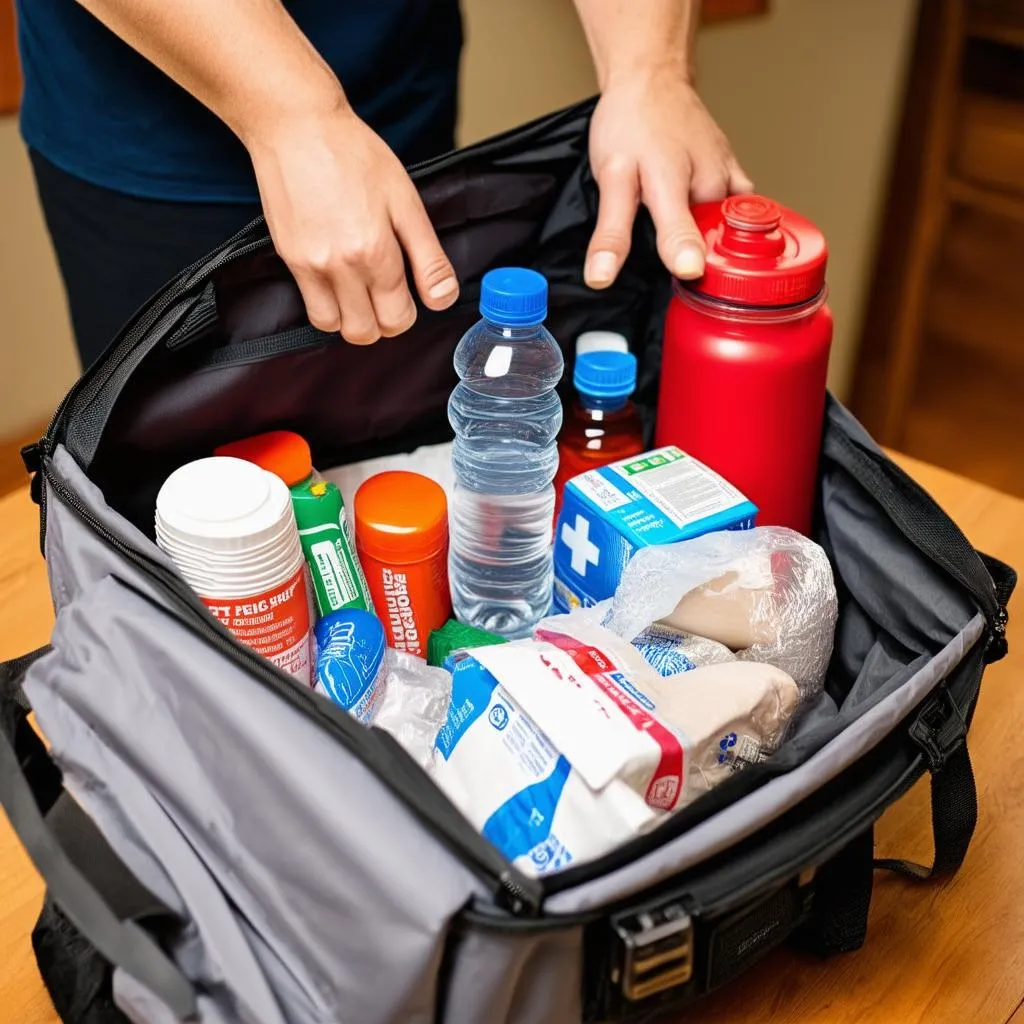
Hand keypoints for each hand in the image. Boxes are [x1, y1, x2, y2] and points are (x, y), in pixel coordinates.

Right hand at [247, 99, 458, 344]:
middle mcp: (340, 266)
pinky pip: (310, 308)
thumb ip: (427, 257)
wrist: (298, 127)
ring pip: (334, 327)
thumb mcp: (406, 202)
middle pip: (365, 333)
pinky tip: (337, 279)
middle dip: (381, 322)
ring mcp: (310, 265)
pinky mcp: (289, 259)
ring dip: (352, 319)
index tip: (406, 294)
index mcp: (376, 252)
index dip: (407, 314)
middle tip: (385, 295)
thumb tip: (442, 299)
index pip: (397, 319)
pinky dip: (328, 305)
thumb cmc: (355, 154)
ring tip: (359, 291)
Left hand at [584, 67, 752, 288]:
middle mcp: (711, 182)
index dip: (688, 266)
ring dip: (706, 234)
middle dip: (688, 254)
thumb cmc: (630, 123)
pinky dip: (724, 215)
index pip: (690, 245)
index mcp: (675, 187)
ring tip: (680, 222)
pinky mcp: (735, 170)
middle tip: (663, 246)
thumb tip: (602, 276)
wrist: (651, 78)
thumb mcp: (611, 180)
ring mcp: (728, 175)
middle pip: (708, 242)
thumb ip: (613, 232)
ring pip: (723, 226)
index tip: (688, 277)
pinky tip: (703, 212)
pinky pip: (738, 205)